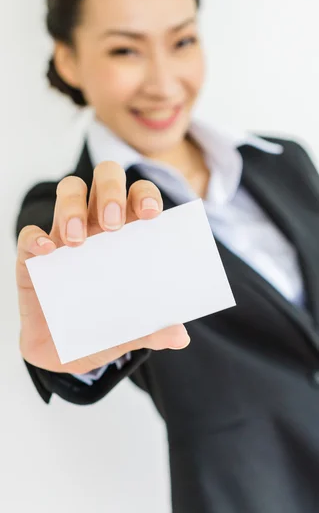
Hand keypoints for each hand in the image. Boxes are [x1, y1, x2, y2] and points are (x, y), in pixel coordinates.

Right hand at [16, 161, 189, 374]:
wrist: (64, 354)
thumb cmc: (103, 327)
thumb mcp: (131, 329)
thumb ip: (154, 329)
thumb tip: (180, 335)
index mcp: (127, 233)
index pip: (139, 195)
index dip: (145, 195)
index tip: (151, 214)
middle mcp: (97, 223)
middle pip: (105, 179)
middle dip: (111, 191)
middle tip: (113, 224)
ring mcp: (64, 234)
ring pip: (69, 191)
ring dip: (73, 207)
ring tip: (78, 240)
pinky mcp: (32, 254)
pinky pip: (30, 234)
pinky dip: (35, 237)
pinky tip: (46, 251)